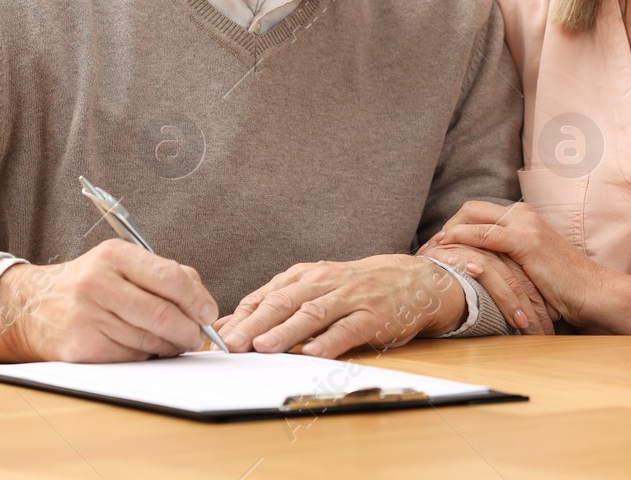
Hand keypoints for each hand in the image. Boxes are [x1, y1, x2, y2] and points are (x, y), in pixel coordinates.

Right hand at [0, 239, 218, 362]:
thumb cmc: (88, 285)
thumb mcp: (121, 264)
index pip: (170, 277)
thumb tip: (203, 305)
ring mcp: (87, 316)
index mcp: (114, 255)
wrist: (31, 307)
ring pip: (149, 339)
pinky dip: (145, 356)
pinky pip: (130, 357)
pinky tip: (143, 349)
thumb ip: (164, 275)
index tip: (208, 313)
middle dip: (189, 330)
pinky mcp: (81, 347)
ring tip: (171, 342)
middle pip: (163, 314)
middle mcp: (98, 282)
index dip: (197, 299)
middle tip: (196, 337)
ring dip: (170, 346)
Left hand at [216, 255, 463, 358]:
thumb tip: (237, 327)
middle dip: (255, 324)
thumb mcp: (317, 288)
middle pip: (283, 303)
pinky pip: (348, 329)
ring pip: (312, 314)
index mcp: (306, 275)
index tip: (217, 336)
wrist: (412, 280)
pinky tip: (313, 354)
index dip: (241, 316)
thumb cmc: (357, 288)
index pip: (266, 296)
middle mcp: (325, 282)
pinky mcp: (373, 315)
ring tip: (263, 347)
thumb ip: (281, 304)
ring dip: (286, 331)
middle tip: (232, 344)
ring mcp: (350, 297)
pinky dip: (329, 342)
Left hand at [433, 202, 630, 334]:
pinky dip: (460, 243)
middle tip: (426, 252)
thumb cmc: (561, 289)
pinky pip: (481, 235)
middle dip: (443, 229)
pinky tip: (447, 256)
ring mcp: (524, 223)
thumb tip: (472, 269)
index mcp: (523, 216)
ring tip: (429, 258)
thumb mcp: (527, 268)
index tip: (435, 248)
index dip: (453, 228)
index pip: (476, 211)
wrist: (592, 293)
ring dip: (445, 237)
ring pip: (469, 218)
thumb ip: (504, 260)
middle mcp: (522, 213)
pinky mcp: (525, 240)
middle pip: (468, 209)